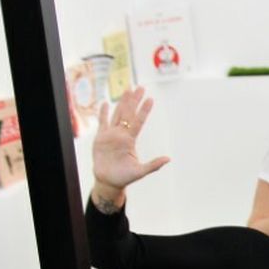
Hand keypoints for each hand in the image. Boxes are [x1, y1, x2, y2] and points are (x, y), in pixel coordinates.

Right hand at [91, 88, 166, 204]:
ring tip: (127, 89)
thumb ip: (153, 165)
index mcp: (130, 140)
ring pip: (117, 114)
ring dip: (122, 102)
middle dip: (134, 100)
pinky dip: (103, 113)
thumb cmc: (124, 177)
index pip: (138, 121)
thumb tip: (168, 159)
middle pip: (129, 113)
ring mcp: (111, 135)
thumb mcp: (140, 171)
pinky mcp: (100, 138)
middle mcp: (122, 135)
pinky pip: (102, 122)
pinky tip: (105, 103)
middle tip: (140, 87)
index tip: (150, 99)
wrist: (108, 181)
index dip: (144, 111)